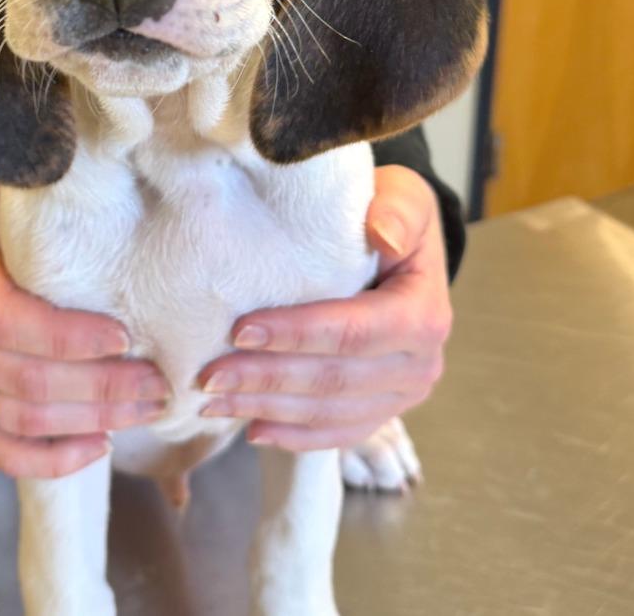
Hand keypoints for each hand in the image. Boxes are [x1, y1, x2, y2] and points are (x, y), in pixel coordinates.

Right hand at [0, 182, 169, 477]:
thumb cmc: (14, 227)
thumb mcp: (20, 195)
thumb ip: (40, 172)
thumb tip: (74, 125)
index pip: (12, 320)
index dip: (70, 338)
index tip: (127, 337)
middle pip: (25, 378)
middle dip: (101, 386)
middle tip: (160, 383)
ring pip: (21, 418)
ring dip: (90, 419)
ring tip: (146, 407)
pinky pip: (0, 452)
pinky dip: (50, 459)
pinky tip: (98, 446)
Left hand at [197, 165, 450, 449]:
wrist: (405, 246)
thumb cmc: (392, 215)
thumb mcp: (403, 197)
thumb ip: (397, 211)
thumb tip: (382, 233)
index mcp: (424, 315)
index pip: (353, 331)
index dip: (297, 334)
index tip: (241, 330)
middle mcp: (419, 365)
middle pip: (334, 379)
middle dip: (267, 379)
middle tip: (209, 376)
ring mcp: (402, 395)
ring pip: (329, 413)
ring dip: (268, 410)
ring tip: (214, 403)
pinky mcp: (382, 409)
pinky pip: (337, 433)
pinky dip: (294, 436)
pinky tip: (252, 431)